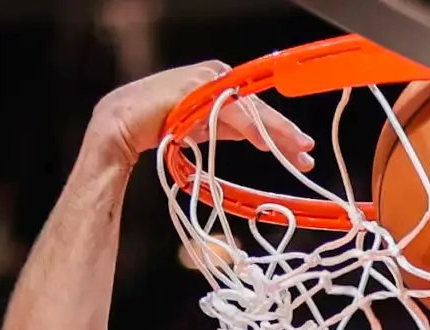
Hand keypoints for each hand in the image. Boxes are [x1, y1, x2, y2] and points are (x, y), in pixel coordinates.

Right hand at [91, 61, 315, 170]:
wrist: (122, 125)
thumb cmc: (157, 125)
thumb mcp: (202, 127)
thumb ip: (227, 127)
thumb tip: (256, 135)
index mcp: (220, 84)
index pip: (256, 107)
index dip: (280, 128)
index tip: (301, 148)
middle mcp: (217, 77)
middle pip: (259, 106)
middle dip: (284, 132)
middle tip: (307, 152)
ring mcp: (207, 80)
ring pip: (250, 109)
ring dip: (275, 131)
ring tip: (296, 149)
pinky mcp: (196, 90)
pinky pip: (229, 112)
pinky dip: (250, 127)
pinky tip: (265, 142)